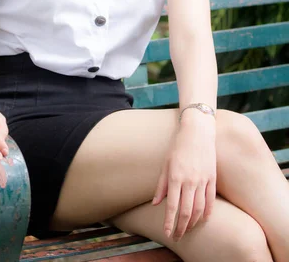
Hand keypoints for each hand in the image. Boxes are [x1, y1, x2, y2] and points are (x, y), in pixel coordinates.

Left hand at [152, 118, 216, 241]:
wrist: (197, 131)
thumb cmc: (178, 146)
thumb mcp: (165, 163)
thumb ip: (161, 185)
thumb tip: (156, 203)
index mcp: (175, 177)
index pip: (172, 206)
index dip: (169, 222)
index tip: (167, 233)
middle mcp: (189, 180)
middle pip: (186, 211)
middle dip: (181, 227)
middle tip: (177, 237)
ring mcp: (203, 180)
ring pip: (200, 209)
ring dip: (193, 223)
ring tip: (187, 230)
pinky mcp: (212, 178)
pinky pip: (211, 200)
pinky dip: (208, 212)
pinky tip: (204, 219)